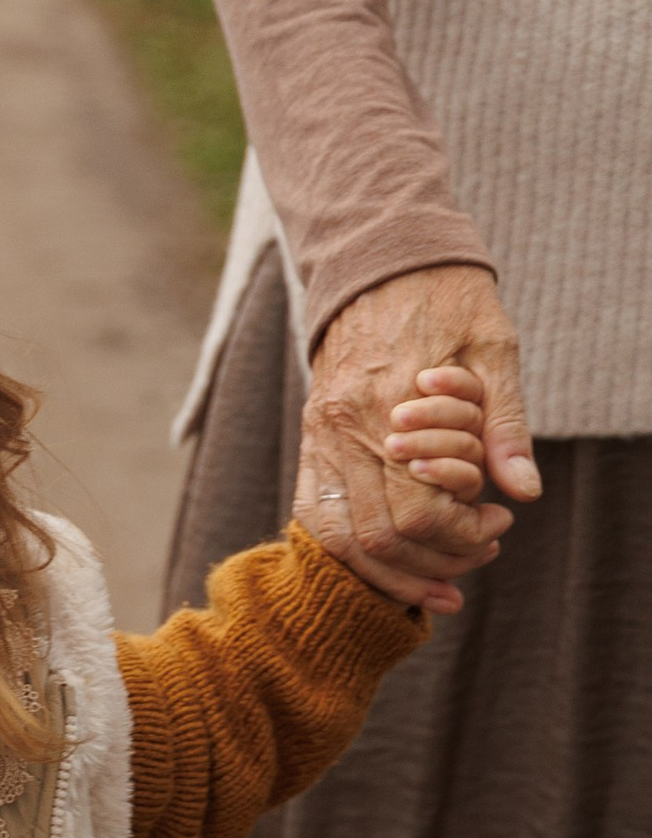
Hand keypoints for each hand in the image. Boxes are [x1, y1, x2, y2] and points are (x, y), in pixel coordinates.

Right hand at [297, 265, 533, 614]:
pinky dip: (349, 550)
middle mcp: (344, 430)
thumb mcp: (494, 349)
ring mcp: (320, 436)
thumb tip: (525, 491)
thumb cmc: (447, 298)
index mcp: (389, 407)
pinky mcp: (312, 437)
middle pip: (378, 537)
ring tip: (438, 579)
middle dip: (435, 563)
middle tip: (481, 549)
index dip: (466, 535)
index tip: (501, 521)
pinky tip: (388, 560)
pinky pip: (314, 513)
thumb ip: (507, 424)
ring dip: (389, 573)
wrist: (379, 258)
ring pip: (338, 538)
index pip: (420, 513)